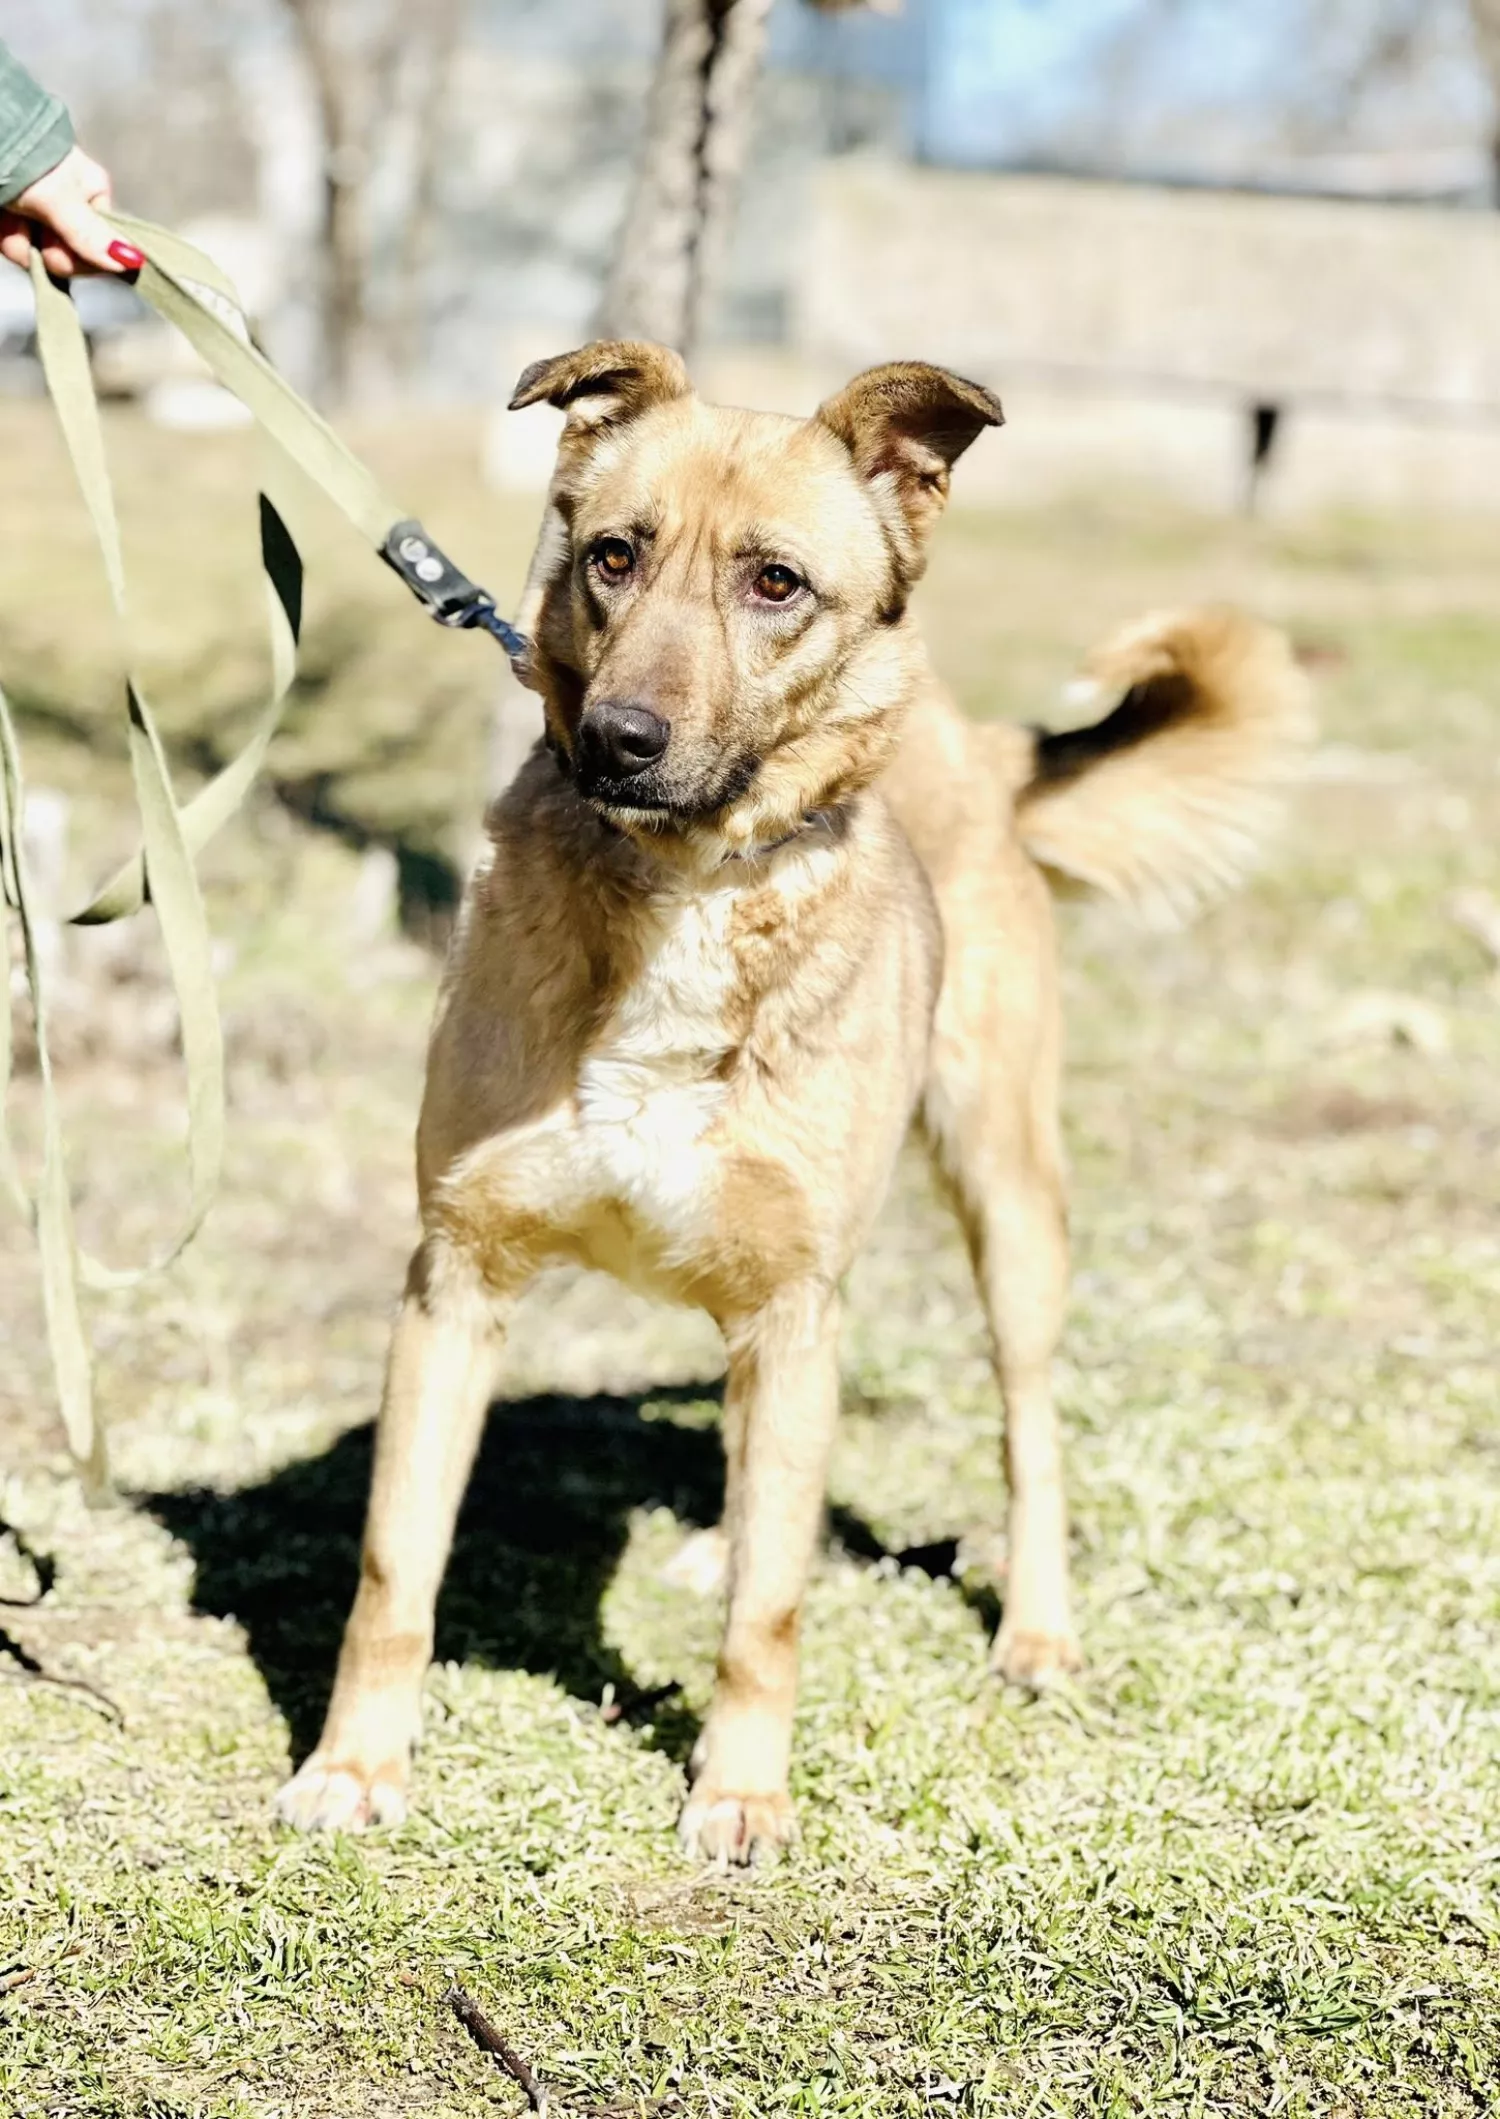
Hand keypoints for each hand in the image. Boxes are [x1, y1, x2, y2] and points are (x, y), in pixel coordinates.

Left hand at [0, 146, 141, 277]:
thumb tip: (135, 261)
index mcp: (92, 192)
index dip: (80, 260)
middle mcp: (70, 201)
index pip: (101, 247)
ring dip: (20, 246)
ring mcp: (40, 206)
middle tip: (29, 233)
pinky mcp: (14, 211)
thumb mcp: (59, 200)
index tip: (59, 254)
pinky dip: (6, 238)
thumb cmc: (24, 159)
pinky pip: (17, 242)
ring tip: (9, 222)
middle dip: (46, 251)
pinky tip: (1, 221)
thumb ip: (92, 234)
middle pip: (68, 252)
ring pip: (38, 250)